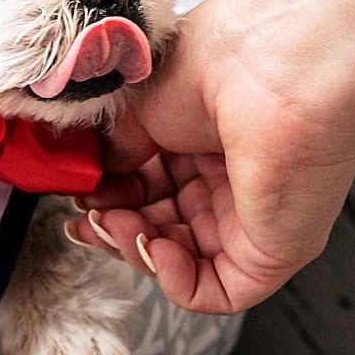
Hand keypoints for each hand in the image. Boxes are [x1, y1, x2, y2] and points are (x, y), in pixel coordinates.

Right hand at [70, 0, 354, 313]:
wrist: (269, 68)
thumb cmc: (220, 64)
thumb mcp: (139, 105)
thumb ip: (114, 151)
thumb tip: (96, 181)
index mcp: (206, 139)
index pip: (151, 189)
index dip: (110, 198)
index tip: (80, 196)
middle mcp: (233, 178)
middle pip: (163, 227)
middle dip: (117, 227)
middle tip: (89, 216)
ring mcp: (254, 217)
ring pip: (183, 262)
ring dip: (136, 250)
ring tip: (116, 222)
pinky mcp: (275, 250)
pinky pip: (219, 291)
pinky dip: (175, 281)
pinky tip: (155, 247)